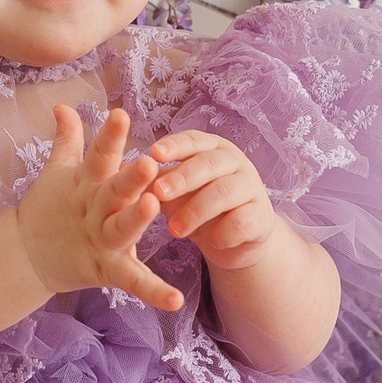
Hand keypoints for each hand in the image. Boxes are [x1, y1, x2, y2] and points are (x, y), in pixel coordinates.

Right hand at [15, 105, 181, 312]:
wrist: (27, 255)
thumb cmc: (50, 208)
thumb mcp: (59, 172)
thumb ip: (68, 139)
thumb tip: (63, 105)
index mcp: (86, 183)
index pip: (98, 155)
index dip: (109, 136)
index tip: (121, 114)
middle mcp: (94, 209)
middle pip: (113, 191)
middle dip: (129, 177)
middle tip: (148, 163)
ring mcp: (100, 240)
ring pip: (121, 229)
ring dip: (136, 219)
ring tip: (153, 207)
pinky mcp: (106, 269)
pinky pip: (133, 281)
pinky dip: (153, 292)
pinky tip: (176, 300)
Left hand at [144, 129, 277, 275]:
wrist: (234, 239)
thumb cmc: (199, 205)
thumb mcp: (176, 191)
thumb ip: (155, 179)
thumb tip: (119, 166)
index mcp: (212, 149)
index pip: (193, 140)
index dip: (174, 146)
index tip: (153, 153)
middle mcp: (235, 163)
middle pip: (209, 163)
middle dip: (183, 178)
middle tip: (159, 192)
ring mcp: (252, 188)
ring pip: (225, 191)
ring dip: (197, 210)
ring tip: (174, 229)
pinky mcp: (261, 217)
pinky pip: (243, 221)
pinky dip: (225, 232)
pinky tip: (211, 242)